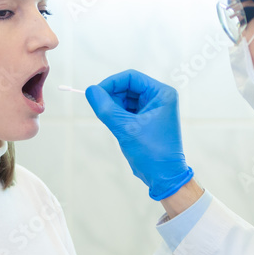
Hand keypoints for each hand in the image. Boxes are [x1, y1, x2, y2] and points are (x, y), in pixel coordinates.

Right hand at [86, 70, 192, 200]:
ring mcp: (153, 109)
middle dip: (112, 97)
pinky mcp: (145, 120)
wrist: (164, 177)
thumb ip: (106, 108)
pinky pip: (126, 111)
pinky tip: (116, 128)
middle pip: (127, 87)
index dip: (111, 83)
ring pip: (125, 99)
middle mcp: (159, 98)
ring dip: (114, 108)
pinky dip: (117, 116)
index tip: (94, 93)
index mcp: (161, 93)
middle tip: (101, 111)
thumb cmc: (152, 152)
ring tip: (113, 124)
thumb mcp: (125, 128)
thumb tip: (90, 90)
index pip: (131, 77)